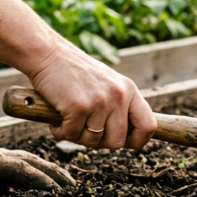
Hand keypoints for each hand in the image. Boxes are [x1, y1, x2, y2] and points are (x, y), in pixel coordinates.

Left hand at [0, 112, 74, 196]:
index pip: (17, 169)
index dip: (38, 181)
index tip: (57, 192)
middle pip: (28, 161)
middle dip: (52, 173)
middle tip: (72, 186)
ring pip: (25, 159)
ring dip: (47, 169)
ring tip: (65, 180)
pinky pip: (17, 160)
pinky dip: (34, 166)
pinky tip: (42, 172)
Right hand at [26, 42, 156, 148]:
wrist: (48, 54)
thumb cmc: (74, 72)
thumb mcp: (107, 83)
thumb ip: (119, 106)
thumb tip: (127, 139)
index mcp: (129, 90)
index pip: (148, 126)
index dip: (137, 141)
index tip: (123, 143)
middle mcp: (118, 95)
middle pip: (117, 142)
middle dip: (99, 142)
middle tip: (84, 129)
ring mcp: (99, 101)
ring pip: (92, 141)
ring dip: (76, 136)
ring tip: (68, 119)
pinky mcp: (78, 106)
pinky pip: (71, 135)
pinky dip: (61, 131)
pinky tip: (56, 117)